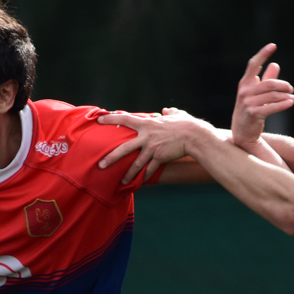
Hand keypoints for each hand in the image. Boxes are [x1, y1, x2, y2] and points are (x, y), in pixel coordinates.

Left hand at [97, 108, 217, 184]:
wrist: (194, 135)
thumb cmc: (186, 123)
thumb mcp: (176, 115)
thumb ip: (169, 112)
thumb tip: (167, 110)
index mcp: (147, 124)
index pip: (124, 120)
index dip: (110, 119)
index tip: (99, 120)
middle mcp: (146, 136)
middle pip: (124, 149)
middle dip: (111, 158)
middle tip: (100, 165)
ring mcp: (152, 148)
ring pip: (136, 164)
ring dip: (127, 174)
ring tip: (120, 182)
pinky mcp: (159, 157)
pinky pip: (149, 170)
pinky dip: (144, 177)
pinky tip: (139, 183)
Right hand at [231, 42, 293, 147]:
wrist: (242, 133)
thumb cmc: (251, 111)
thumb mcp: (257, 95)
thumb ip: (266, 80)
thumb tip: (275, 64)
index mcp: (245, 84)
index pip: (254, 65)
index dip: (263, 54)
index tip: (273, 45)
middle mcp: (244, 91)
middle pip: (269, 83)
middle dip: (283, 85)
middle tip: (291, 88)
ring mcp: (247, 103)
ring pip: (273, 95)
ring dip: (285, 95)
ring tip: (292, 97)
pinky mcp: (253, 114)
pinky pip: (272, 106)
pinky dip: (284, 104)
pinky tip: (291, 102)